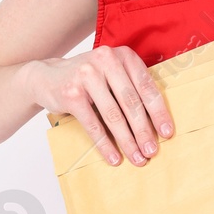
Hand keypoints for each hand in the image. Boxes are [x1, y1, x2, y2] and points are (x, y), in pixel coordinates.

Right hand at [23, 45, 172, 166]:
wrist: (45, 76)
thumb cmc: (87, 78)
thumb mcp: (112, 73)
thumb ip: (132, 86)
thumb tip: (157, 121)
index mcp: (124, 55)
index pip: (147, 87)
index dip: (158, 112)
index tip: (168, 133)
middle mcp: (107, 61)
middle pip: (131, 103)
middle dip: (144, 130)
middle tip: (152, 151)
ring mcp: (87, 75)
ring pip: (113, 115)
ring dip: (127, 141)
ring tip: (137, 158)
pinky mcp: (72, 93)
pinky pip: (93, 124)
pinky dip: (105, 144)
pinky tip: (114, 157)